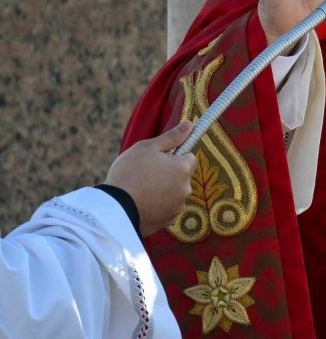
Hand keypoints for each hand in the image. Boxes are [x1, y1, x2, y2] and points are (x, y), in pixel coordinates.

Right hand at [105, 121, 196, 235]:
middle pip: (181, 176)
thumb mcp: (147, 148)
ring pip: (174, 193)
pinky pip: (166, 209)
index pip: (189, 157)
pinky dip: (157, 206)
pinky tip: (141, 204)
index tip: (158, 160)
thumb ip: (171, 137)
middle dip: (168, 174)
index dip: (174, 157)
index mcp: (183, 168)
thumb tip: (190, 124)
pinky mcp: (168, 221)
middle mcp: (186, 188)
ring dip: (163, 191)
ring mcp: (178, 207)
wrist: (114, 209)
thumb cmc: (129, 174)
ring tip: (140, 191)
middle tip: (145, 176)